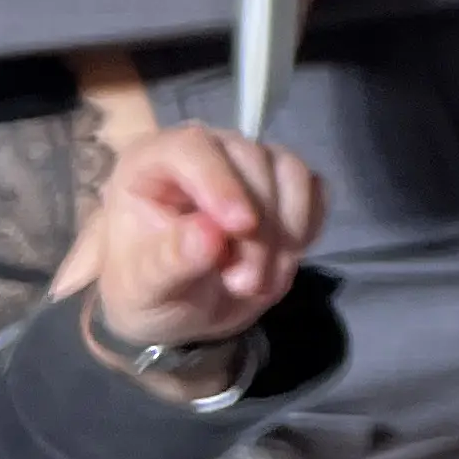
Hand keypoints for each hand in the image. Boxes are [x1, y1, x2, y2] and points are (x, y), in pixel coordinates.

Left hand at [90, 127, 321, 350]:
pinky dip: (306, 228)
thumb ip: (170, 262)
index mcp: (153, 163)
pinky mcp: (284, 184)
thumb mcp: (145, 290)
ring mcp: (250, 165)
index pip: (192, 149)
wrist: (183, 309)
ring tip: (258, 281)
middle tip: (244, 284)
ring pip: (290, 172)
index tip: (241, 228)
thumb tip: (208, 235)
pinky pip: (314, 189)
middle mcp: (206, 152)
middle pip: (252, 159)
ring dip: (286, 232)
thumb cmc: (149, 292)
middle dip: (258, 227)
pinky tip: (282, 260)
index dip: (220, 183)